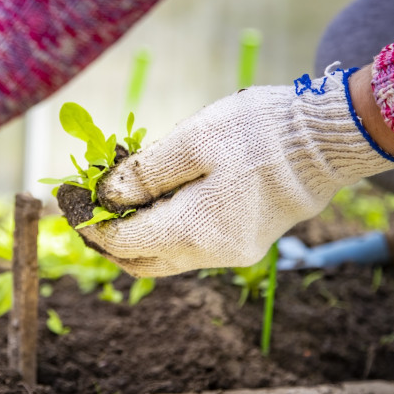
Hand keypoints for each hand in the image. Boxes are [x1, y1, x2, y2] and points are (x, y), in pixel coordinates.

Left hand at [63, 69, 393, 276]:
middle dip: (105, 238)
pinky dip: (160, 231)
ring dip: (133, 236)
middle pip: (138, 261)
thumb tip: (105, 196)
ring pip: (162, 259)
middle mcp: (210, 253)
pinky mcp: (241, 244)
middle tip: (86, 206)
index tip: (68, 199)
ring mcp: (229, 253)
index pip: (121, 241)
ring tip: (115, 199)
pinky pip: (186, 249)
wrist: (324, 139)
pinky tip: (152, 200)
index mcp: (193, 230)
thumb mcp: (191, 141)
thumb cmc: (258, 132)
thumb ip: (143, 174)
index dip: (89, 223)